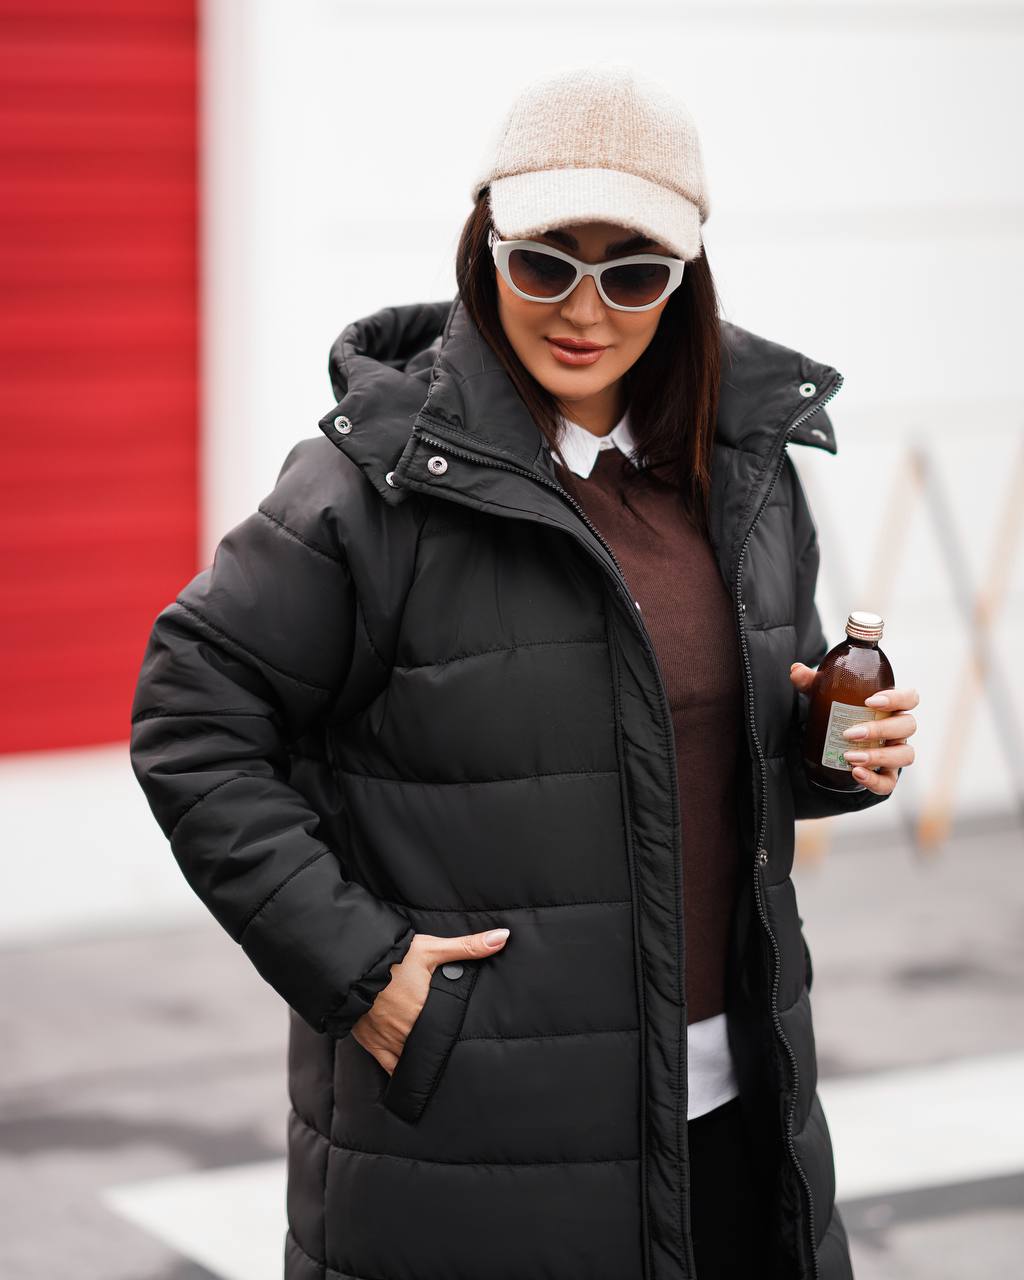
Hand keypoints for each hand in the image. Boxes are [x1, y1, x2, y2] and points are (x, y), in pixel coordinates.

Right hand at [351, 927, 510, 1073]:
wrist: (351, 964)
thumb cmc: (392, 956)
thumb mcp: (431, 949)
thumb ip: (468, 946)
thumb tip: (502, 938)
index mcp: (426, 1012)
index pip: (450, 1035)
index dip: (459, 1040)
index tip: (470, 1044)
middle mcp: (408, 1032)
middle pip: (431, 1048)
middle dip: (442, 1049)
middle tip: (456, 1054)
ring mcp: (389, 1041)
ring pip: (412, 1061)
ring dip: (422, 1060)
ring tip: (437, 1063)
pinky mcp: (372, 1044)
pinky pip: (390, 1067)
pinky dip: (401, 1072)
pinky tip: (411, 1076)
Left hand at [789, 663, 916, 795]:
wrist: (829, 743)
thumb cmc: (836, 712)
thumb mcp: (822, 695)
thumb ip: (810, 682)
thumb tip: (796, 670)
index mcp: (889, 706)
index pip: (910, 698)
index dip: (897, 699)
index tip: (871, 701)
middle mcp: (897, 729)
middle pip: (907, 725)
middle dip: (880, 730)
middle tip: (850, 733)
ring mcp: (894, 752)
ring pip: (904, 755)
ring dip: (879, 756)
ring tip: (850, 757)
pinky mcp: (885, 775)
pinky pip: (889, 782)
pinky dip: (875, 780)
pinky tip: (856, 774)